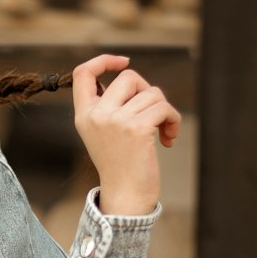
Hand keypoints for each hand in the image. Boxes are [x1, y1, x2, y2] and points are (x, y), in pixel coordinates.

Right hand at [71, 54, 180, 215]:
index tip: (123, 62)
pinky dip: (173, 120)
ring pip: (152, 93)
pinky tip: (169, 138)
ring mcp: (115, 121)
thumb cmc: (120, 166)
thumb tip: (134, 81)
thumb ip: (110, 107)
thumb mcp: (104, 133)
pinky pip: (163, 107)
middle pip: (129, 77)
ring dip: (164, 110)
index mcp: (84, 115)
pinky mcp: (136, 128)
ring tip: (164, 131)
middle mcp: (96, 115)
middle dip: (147, 91)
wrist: (125, 197)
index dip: (104, 61)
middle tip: (153, 114)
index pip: (83, 73)